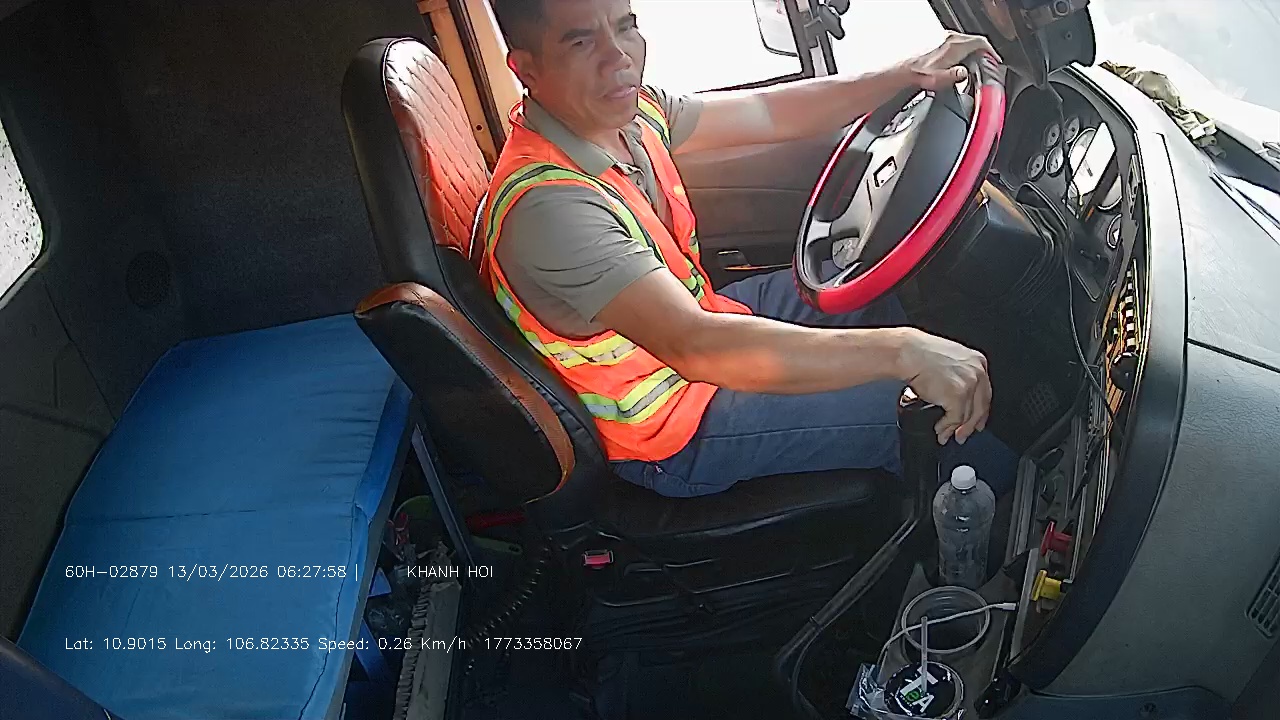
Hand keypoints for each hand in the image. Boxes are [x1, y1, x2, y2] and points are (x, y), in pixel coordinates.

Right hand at [894, 328, 991, 445]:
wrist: (908, 353)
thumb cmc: (919, 353)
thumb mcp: (948, 358)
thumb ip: (957, 373)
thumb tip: (953, 393)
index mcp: (977, 361)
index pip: (984, 392)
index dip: (980, 411)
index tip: (976, 421)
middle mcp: (977, 372)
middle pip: (980, 406)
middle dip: (970, 425)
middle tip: (962, 435)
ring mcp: (969, 384)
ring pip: (968, 415)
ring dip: (955, 429)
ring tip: (945, 435)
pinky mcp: (958, 396)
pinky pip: (955, 418)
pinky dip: (946, 427)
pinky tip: (939, 429)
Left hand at [903, 32, 1001, 90]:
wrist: (905, 71)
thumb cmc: (920, 74)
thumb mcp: (940, 79)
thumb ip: (955, 76)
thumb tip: (964, 73)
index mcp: (955, 46)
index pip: (981, 43)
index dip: (991, 51)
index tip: (995, 60)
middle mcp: (950, 38)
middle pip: (975, 41)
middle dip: (984, 51)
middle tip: (988, 62)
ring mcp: (944, 38)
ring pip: (967, 41)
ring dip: (974, 51)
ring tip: (977, 63)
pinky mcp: (939, 41)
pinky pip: (958, 43)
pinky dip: (964, 50)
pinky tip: (962, 62)